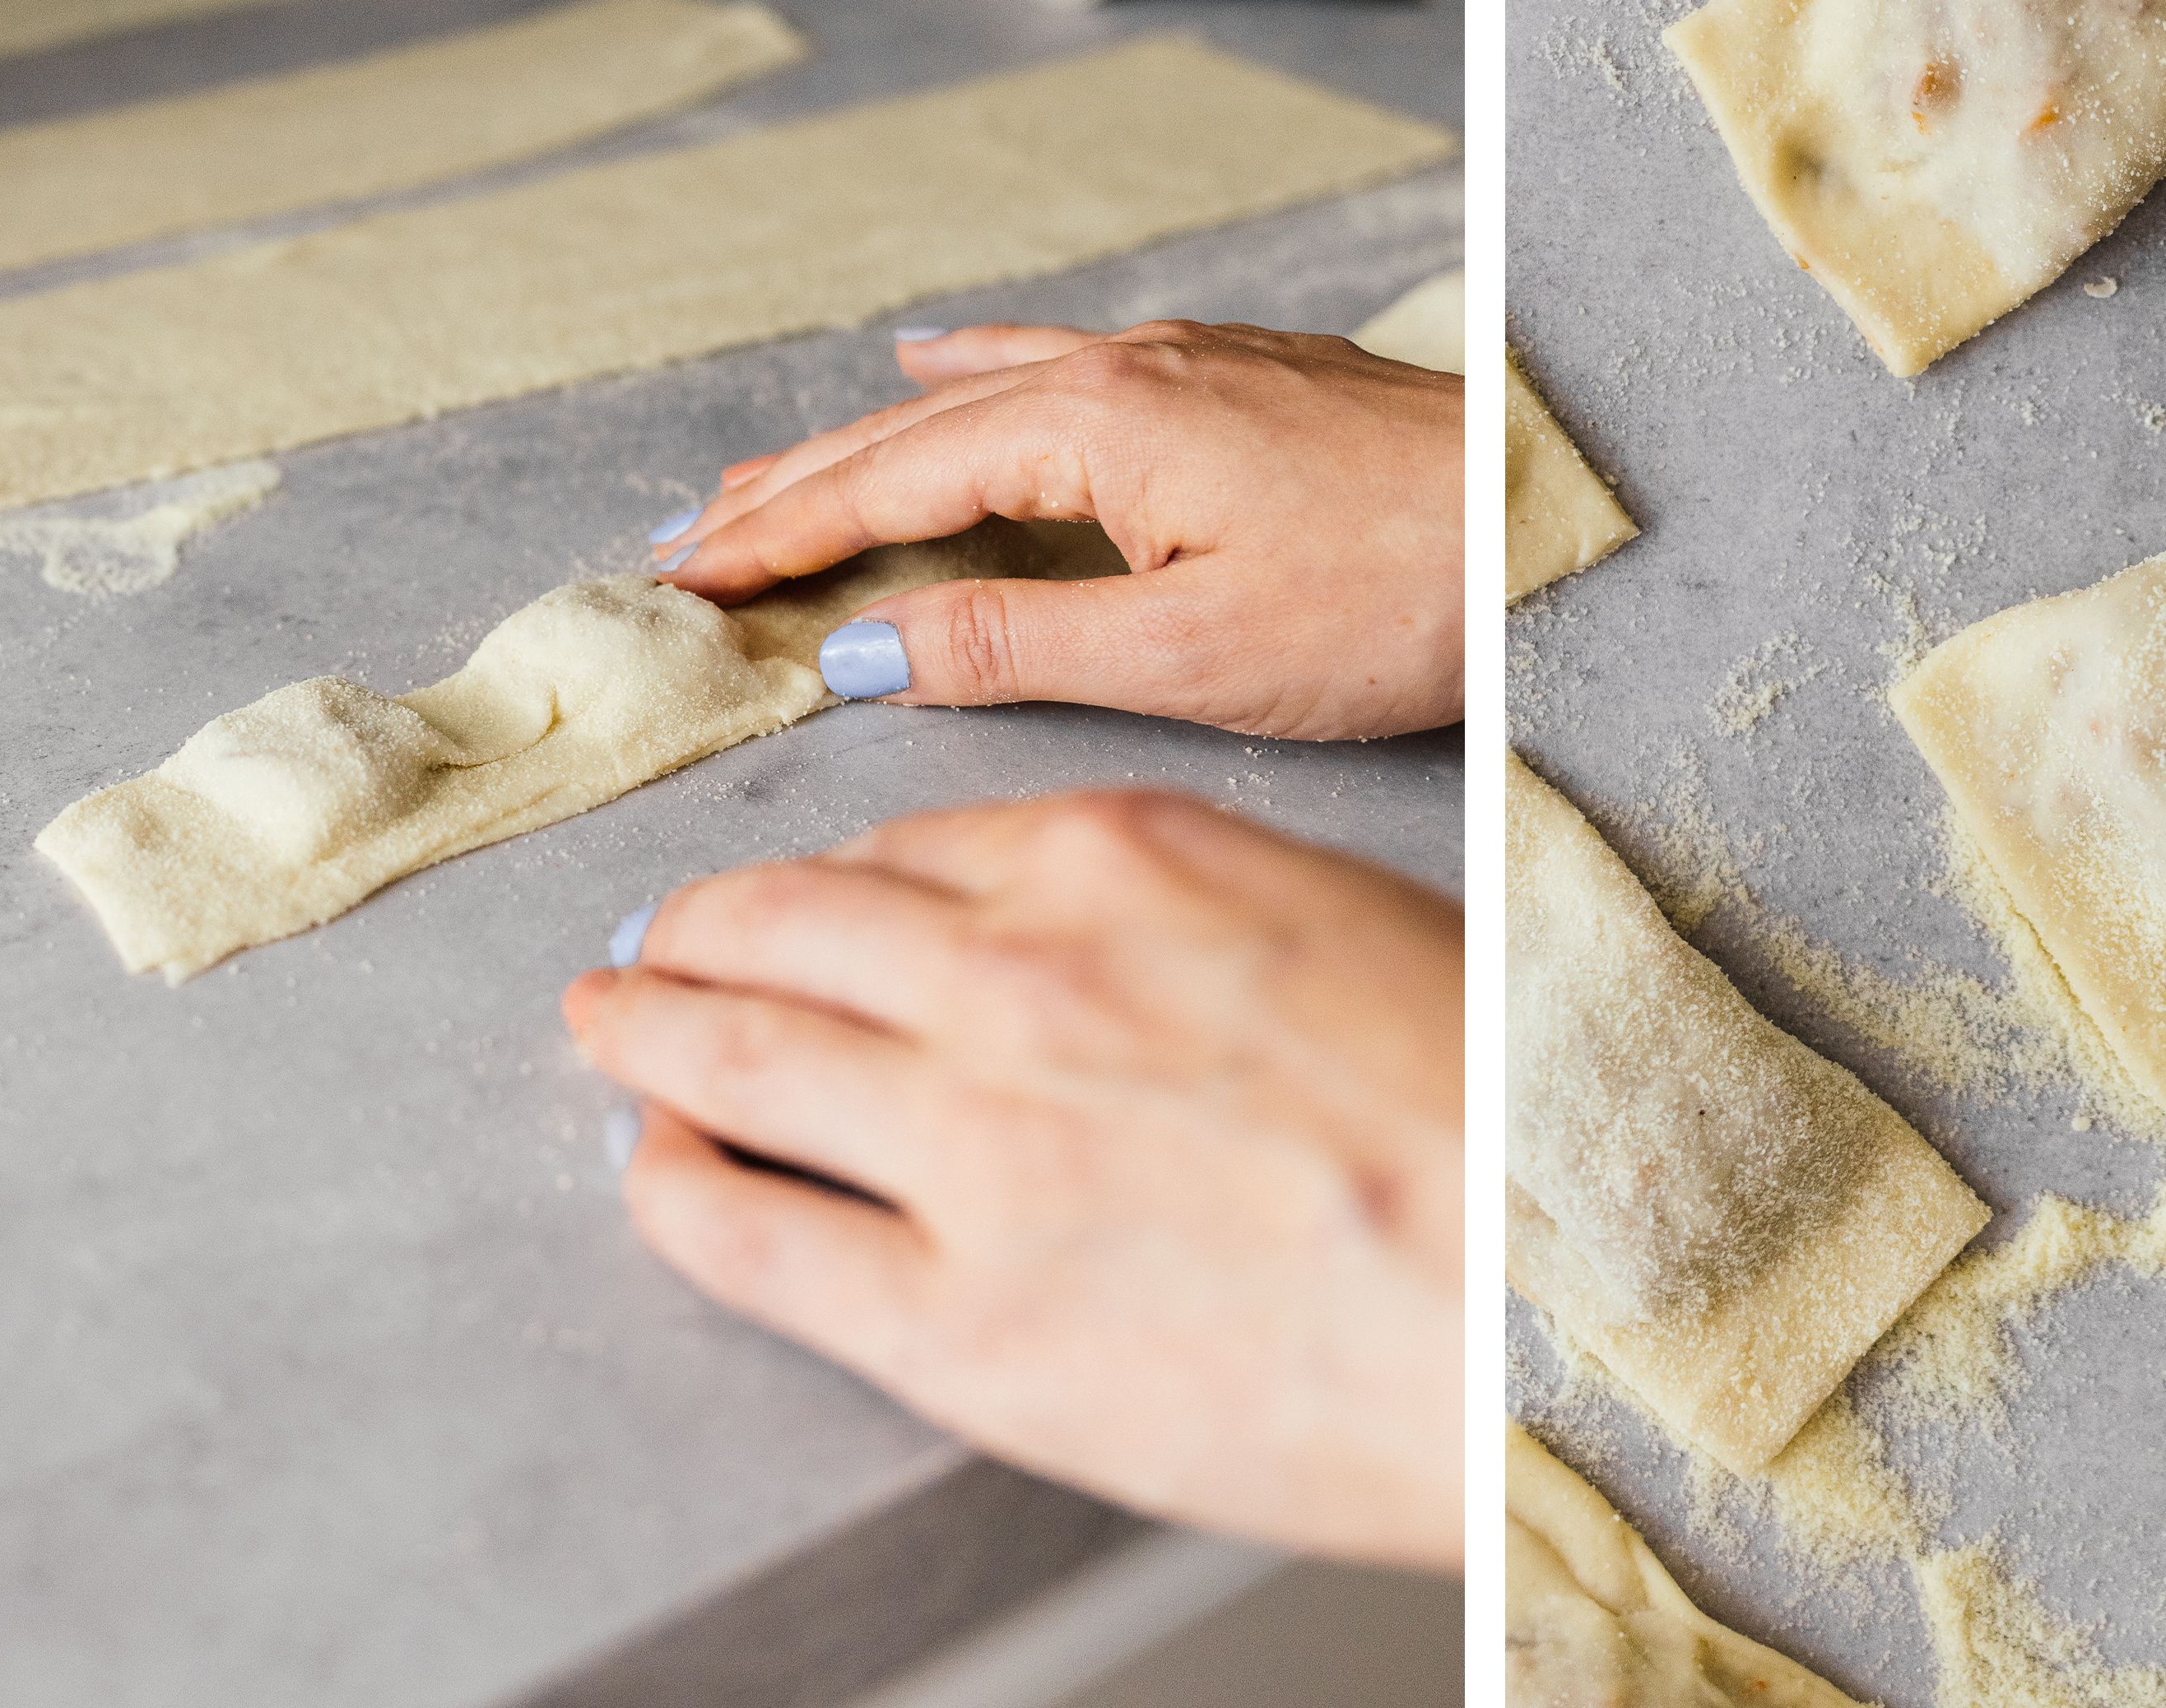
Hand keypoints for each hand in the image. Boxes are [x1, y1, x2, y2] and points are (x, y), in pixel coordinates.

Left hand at [561, 789, 1463, 1569]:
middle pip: (788, 926)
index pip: (914, 847)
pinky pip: (746, 1229)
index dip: (834, 876)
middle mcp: (1019, 975)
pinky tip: (649, 1165)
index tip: (801, 896)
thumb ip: (1200, 914)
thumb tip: (1115, 941)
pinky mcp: (953, 1318)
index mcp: (1128, 861)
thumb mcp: (1354, 928)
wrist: (1555, 1306)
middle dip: (698, 929)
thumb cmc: (1501, 1121)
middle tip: (653, 942)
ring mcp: (970, 1144)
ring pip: (736, 1051)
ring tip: (610, 1026)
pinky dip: (670, 1182)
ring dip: (648, 1029)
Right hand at [653, 322, 1461, 740]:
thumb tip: (861, 645)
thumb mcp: (1192, 649)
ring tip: (772, 470)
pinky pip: (1055, 362)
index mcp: (1095, 425)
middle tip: (686, 537)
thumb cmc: (1403, 593)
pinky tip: (944, 358)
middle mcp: (1124, 367)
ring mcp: (1182, 361)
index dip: (780, 533)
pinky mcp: (1234, 376)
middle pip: (913, 428)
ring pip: (978, 394)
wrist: (1556, 523)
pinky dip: (973, 373)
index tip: (684, 575)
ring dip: (869, 437)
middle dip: (794, 483)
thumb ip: (1017, 641)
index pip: (889, 482)